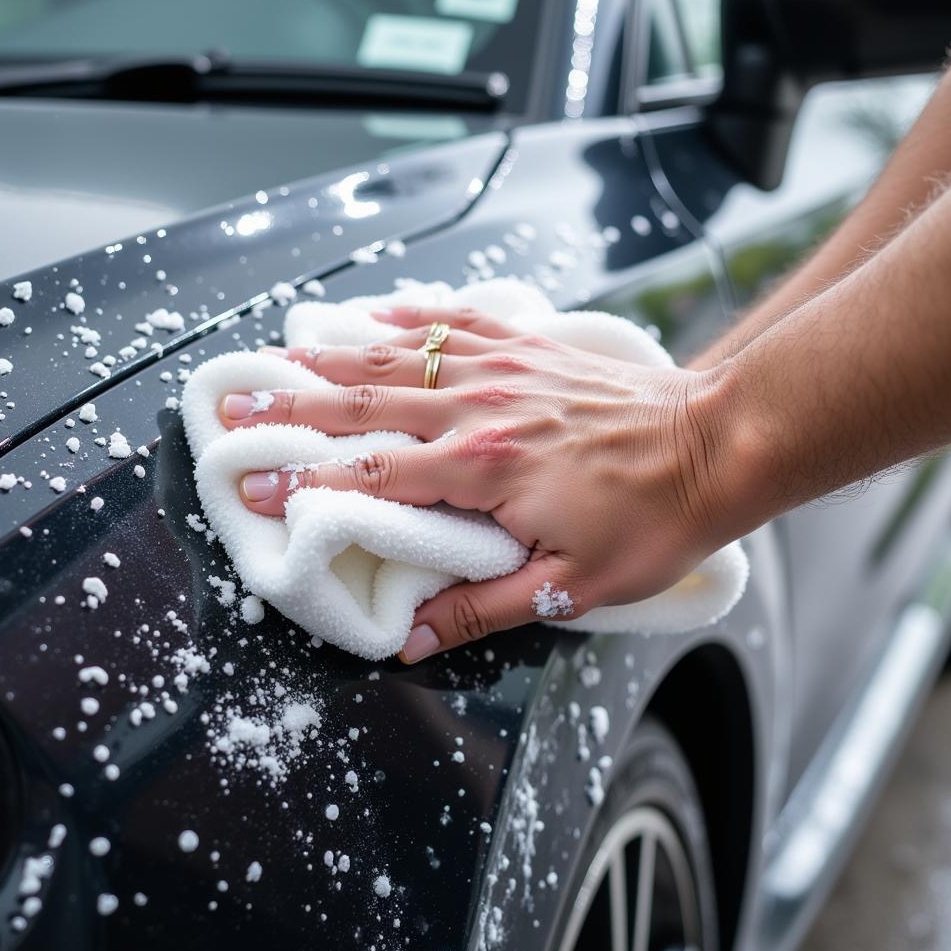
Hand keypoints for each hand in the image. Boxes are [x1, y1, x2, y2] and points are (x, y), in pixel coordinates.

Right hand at [218, 306, 731, 662]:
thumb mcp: (571, 584)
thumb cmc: (651, 519)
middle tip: (234, 407)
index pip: (373, 474)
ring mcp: (503, 368)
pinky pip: (455, 321)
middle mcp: (480, 407)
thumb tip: (410, 640)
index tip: (254, 485)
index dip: (307, 481)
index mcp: (483, 468)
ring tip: (276, 355)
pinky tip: (373, 310)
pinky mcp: (528, 346)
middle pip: (367, 404)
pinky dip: (408, 315)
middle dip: (292, 407)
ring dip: (332, 356)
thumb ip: (483, 608)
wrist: (716, 444)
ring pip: (399, 357)